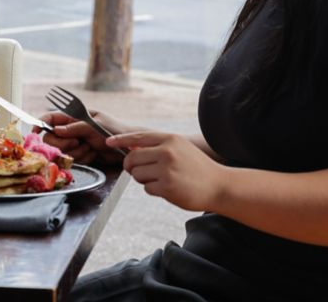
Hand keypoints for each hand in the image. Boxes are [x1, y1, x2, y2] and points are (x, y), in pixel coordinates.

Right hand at [36, 111, 126, 165]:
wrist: (129, 147)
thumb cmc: (115, 130)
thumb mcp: (95, 125)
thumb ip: (75, 127)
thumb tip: (56, 129)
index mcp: (73, 117)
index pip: (50, 119)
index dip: (40, 124)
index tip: (35, 132)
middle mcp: (71, 130)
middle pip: (51, 139)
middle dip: (62, 143)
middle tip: (77, 142)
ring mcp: (75, 143)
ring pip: (62, 152)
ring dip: (77, 152)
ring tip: (91, 147)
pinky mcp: (80, 156)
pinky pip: (73, 161)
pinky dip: (84, 159)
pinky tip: (94, 154)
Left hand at [108, 131, 226, 211]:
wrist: (219, 185)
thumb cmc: (196, 167)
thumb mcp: (179, 148)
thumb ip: (157, 146)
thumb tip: (131, 147)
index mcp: (169, 139)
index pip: (137, 137)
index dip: (120, 140)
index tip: (108, 142)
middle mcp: (167, 152)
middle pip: (132, 158)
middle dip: (132, 167)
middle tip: (140, 171)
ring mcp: (167, 170)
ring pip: (137, 174)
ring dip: (144, 179)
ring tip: (162, 179)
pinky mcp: (167, 187)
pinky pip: (147, 188)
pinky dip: (154, 190)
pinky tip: (168, 188)